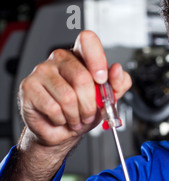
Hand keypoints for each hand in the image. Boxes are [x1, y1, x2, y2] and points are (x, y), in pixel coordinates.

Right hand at [18, 30, 131, 147]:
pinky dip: (62, 120)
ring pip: (68, 97)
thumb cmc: (83, 111)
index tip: (102, 79)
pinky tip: (60, 118)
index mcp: (80, 56)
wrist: (62, 130)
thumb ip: (118, 84)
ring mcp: (42, 70)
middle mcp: (60, 59)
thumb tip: (117, 70)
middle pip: (82, 78)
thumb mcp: (107, 99)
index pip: (87, 40)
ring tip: (75, 118)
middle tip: (88, 114)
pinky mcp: (29, 86)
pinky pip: (53, 108)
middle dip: (90, 105)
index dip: (97, 59)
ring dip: (76, 116)